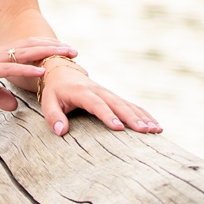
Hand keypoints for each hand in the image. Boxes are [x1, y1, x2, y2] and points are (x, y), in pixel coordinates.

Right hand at [0, 45, 65, 109]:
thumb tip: (14, 106)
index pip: (28, 49)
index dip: (46, 49)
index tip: (64, 53)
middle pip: (33, 46)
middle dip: (55, 47)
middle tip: (75, 51)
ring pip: (26, 53)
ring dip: (48, 52)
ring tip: (67, 54)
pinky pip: (11, 67)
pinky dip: (28, 68)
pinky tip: (42, 69)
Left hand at [18, 54, 161, 135]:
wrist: (63, 72)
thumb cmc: (55, 90)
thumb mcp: (48, 102)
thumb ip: (53, 116)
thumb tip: (61, 132)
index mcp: (82, 92)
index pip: (97, 105)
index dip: (108, 115)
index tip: (119, 127)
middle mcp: (99, 90)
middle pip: (118, 104)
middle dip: (133, 118)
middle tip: (145, 130)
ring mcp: (108, 93)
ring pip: (128, 105)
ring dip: (143, 117)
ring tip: (156, 129)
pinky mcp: (113, 97)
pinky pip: (131, 105)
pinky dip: (144, 114)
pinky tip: (155, 125)